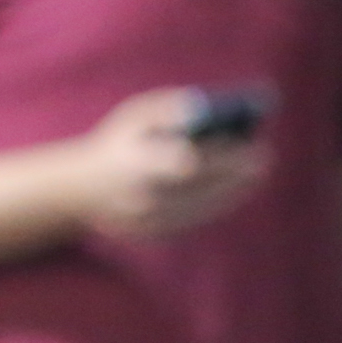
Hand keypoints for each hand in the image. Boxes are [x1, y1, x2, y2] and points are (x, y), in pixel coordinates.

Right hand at [69, 87, 267, 243]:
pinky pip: (195, 219)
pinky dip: (216, 204)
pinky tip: (232, 190)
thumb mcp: (134, 115)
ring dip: (234, 190)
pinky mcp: (154, 234)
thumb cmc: (117, 142)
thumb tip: (208, 108)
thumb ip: (169, 108)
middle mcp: (141, 195)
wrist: (77, 188)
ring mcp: (147, 220)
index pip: (186, 164)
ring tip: (255, 174)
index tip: (250, 145)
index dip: (221, 157)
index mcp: (135, 162)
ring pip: (205, 207)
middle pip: (205, 185)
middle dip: (238, 171)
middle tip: (263, 157)